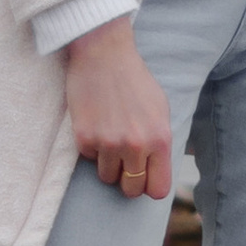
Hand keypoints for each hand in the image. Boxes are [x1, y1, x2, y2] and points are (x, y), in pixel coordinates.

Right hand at [65, 17, 172, 198]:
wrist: (104, 55)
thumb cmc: (135, 81)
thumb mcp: (160, 110)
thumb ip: (160, 142)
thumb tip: (156, 170)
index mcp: (160, 139)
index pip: (157, 189)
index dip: (150, 186)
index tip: (144, 177)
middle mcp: (136, 145)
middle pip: (131, 190)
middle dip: (128, 180)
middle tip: (124, 162)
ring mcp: (108, 143)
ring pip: (107, 177)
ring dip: (108, 163)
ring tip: (110, 137)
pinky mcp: (84, 138)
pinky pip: (89, 159)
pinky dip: (92, 148)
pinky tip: (97, 124)